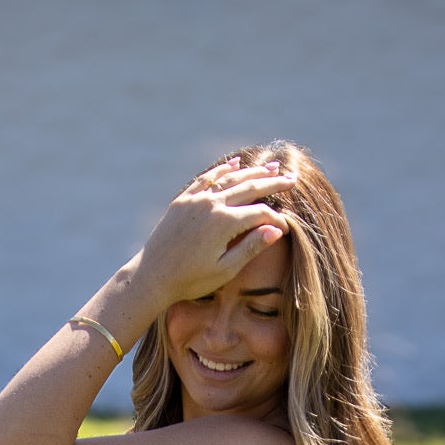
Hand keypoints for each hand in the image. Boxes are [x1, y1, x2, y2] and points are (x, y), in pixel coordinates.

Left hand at [135, 157, 296, 309]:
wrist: (152, 276)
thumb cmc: (190, 280)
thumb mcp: (225, 270)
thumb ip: (251, 248)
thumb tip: (276, 230)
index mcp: (224, 223)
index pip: (259, 214)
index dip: (275, 220)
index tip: (285, 228)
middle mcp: (211, 204)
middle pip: (249, 188)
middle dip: (272, 183)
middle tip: (292, 179)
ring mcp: (196, 199)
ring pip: (230, 179)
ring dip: (252, 172)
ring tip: (271, 168)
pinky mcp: (183, 200)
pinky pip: (207, 179)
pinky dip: (223, 171)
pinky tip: (235, 165)